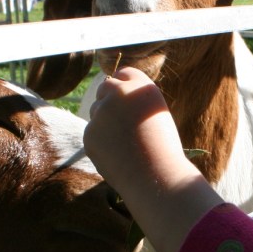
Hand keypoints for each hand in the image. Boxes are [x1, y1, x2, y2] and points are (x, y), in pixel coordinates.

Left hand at [86, 67, 190, 191]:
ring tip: (126, 143)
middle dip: (109, 100)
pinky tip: (117, 154)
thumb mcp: (155, 114)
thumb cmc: (162, 149)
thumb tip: (109, 92)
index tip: (126, 100)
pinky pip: (92, 132)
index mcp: (142, 87)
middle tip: (121, 121)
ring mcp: (102, 112)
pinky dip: (101, 141)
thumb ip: (135, 100)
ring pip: (96, 111)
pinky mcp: (90, 132)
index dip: (125, 86)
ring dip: (105, 122)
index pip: (124, 73)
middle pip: (105, 87)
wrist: (157, 178)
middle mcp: (120, 93)